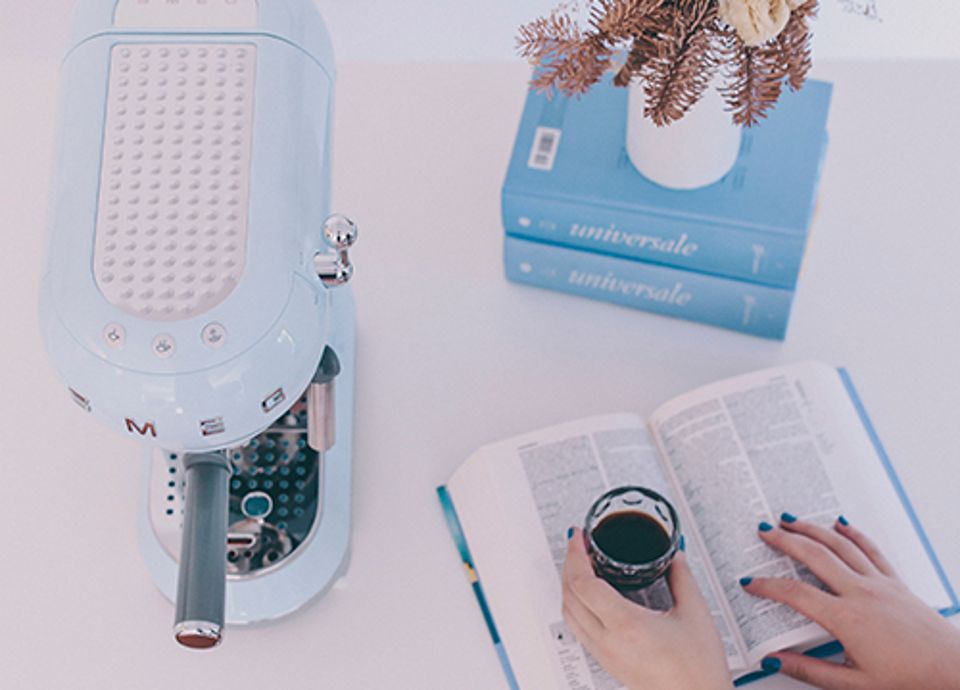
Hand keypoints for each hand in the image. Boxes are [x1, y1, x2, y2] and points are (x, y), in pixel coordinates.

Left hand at [561, 528, 731, 689]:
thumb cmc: (699, 672)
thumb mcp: (696, 614)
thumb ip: (682, 577)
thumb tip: (674, 556)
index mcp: (626, 625)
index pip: (583, 583)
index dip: (575, 555)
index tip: (579, 538)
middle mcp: (608, 642)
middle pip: (569, 596)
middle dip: (569, 565)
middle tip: (578, 545)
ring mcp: (605, 655)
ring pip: (568, 614)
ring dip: (569, 585)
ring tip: (580, 565)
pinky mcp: (608, 663)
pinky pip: (578, 629)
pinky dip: (575, 606)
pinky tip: (589, 596)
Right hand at [743, 515, 959, 689]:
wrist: (954, 672)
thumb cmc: (910, 680)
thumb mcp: (853, 684)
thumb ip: (809, 670)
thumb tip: (776, 660)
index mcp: (846, 619)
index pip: (795, 594)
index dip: (768, 586)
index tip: (752, 583)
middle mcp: (860, 594)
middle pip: (813, 556)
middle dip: (784, 541)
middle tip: (765, 531)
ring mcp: (880, 584)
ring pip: (839, 546)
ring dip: (812, 529)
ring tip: (791, 520)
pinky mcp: (896, 583)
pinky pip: (871, 550)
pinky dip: (853, 535)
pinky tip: (841, 525)